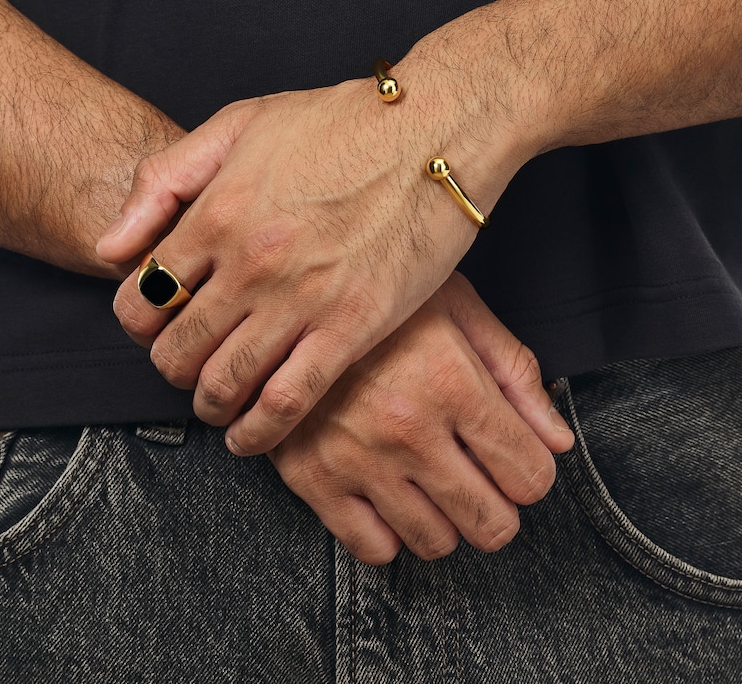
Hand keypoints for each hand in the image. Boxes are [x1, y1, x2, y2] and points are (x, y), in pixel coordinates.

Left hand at [98, 62, 520, 454]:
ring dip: (210, 406)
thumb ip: (165, 179)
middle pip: (177, 352)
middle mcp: (250, 264)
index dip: (139, 324)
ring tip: (217, 403)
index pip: (142, 300)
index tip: (158, 326)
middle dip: (172, 369)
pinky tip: (250, 436)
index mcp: (216, 214)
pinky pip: (289, 401)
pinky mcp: (352, 327)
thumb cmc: (341, 123)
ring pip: (225, 385)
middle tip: (190, 365)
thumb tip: (110, 247)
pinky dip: (259, 432)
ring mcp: (301, 300)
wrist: (434, 132)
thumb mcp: (241, 123)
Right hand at [269, 272, 573, 564]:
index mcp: (452, 383)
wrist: (291, 299)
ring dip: (446, 521)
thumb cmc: (386, 300)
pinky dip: (390, 533)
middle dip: (497, 509)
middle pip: (490, 524)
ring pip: (435, 543)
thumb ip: (515, 373)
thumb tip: (558, 442)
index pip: (529, 476)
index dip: (532, 474)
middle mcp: (408, 429)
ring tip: (431, 483)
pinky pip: (372, 548)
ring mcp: (356, 459)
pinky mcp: (311, 478)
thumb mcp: (460, 311)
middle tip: (480, 482)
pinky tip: (390, 496)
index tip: (514, 462)